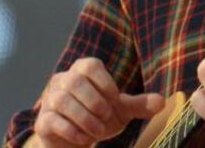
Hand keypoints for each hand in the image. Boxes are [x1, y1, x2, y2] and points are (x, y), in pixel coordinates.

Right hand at [31, 57, 163, 146]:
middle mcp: (62, 80)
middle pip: (74, 82)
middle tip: (106, 117)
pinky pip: (52, 121)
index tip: (115, 99)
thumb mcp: (121, 110)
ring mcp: (50, 100)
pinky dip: (72, 131)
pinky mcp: (43, 121)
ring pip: (62, 101)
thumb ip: (139, 104)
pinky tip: (85, 138)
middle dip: (94, 102)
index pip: (90, 65)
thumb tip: (161, 102)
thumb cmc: (100, 116)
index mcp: (82, 71)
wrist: (77, 139)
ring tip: (99, 131)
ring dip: (84, 118)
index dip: (104, 82)